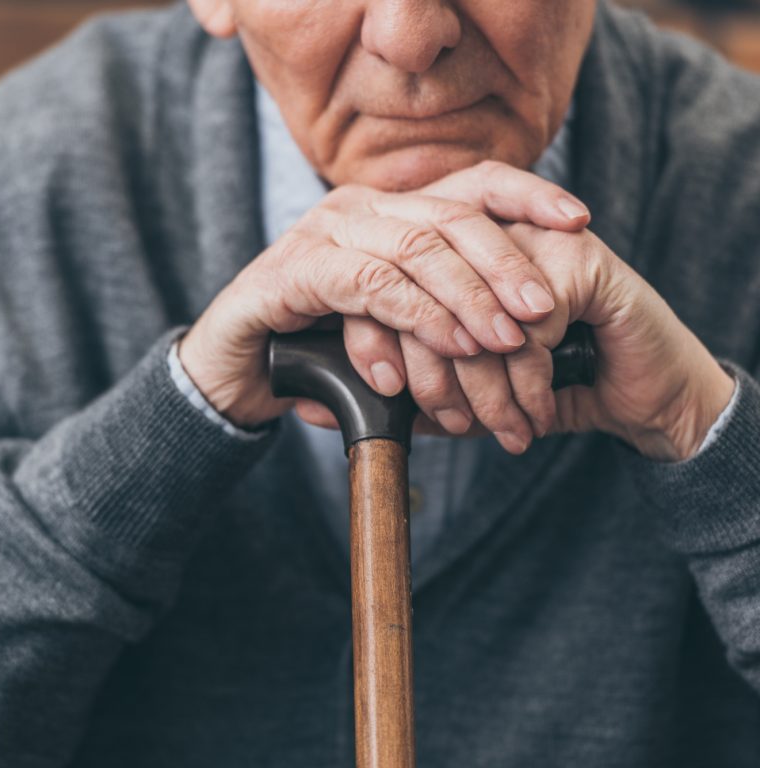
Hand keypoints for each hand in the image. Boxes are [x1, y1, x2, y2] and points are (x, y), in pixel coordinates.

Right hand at [178, 162, 590, 428]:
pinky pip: (370, 284)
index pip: (468, 184)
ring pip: (415, 247)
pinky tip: (446, 347)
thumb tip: (520, 326)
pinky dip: (416, 317)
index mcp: (389, 211)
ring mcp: (323, 231)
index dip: (527, 195)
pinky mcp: (294, 269)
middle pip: (449, 215)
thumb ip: (442, 312)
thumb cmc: (320, 350)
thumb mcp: (395, 328)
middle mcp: (358, 208)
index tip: (579, 221)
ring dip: (467, 297)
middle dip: (505, 262)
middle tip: (544, 310)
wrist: (236, 373)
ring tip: (503, 341)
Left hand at [332, 221, 734, 460]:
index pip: (381, 285)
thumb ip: (399, 385)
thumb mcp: (462, 387)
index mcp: (444, 252)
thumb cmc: (547, 386)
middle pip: (418, 302)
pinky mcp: (577, 260)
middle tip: (450, 426)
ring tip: (496, 431)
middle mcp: (482, 234)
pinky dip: (524, 388)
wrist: (644, 394)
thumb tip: (319, 404)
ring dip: (480, 391)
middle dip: (432, 379)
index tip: (386, 397)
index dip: (374, 344)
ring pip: (468, 321)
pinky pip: (522, 334)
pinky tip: (530, 417)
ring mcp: (530, 239)